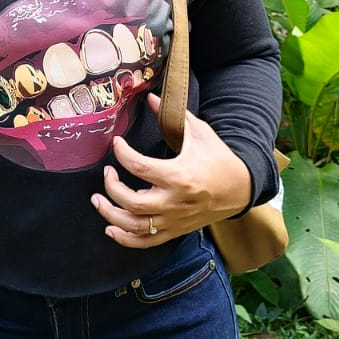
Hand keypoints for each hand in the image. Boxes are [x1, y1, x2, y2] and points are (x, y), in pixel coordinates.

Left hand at [90, 93, 251, 248]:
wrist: (241, 188)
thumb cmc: (219, 158)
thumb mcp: (199, 132)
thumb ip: (172, 115)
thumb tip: (149, 96)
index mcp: (179, 175)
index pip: (139, 166)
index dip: (121, 153)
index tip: (117, 143)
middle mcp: (175, 201)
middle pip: (132, 202)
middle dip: (111, 187)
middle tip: (107, 172)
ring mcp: (175, 219)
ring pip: (135, 226)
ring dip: (110, 215)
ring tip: (97, 201)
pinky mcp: (176, 230)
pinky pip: (147, 242)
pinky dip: (125, 239)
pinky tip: (111, 228)